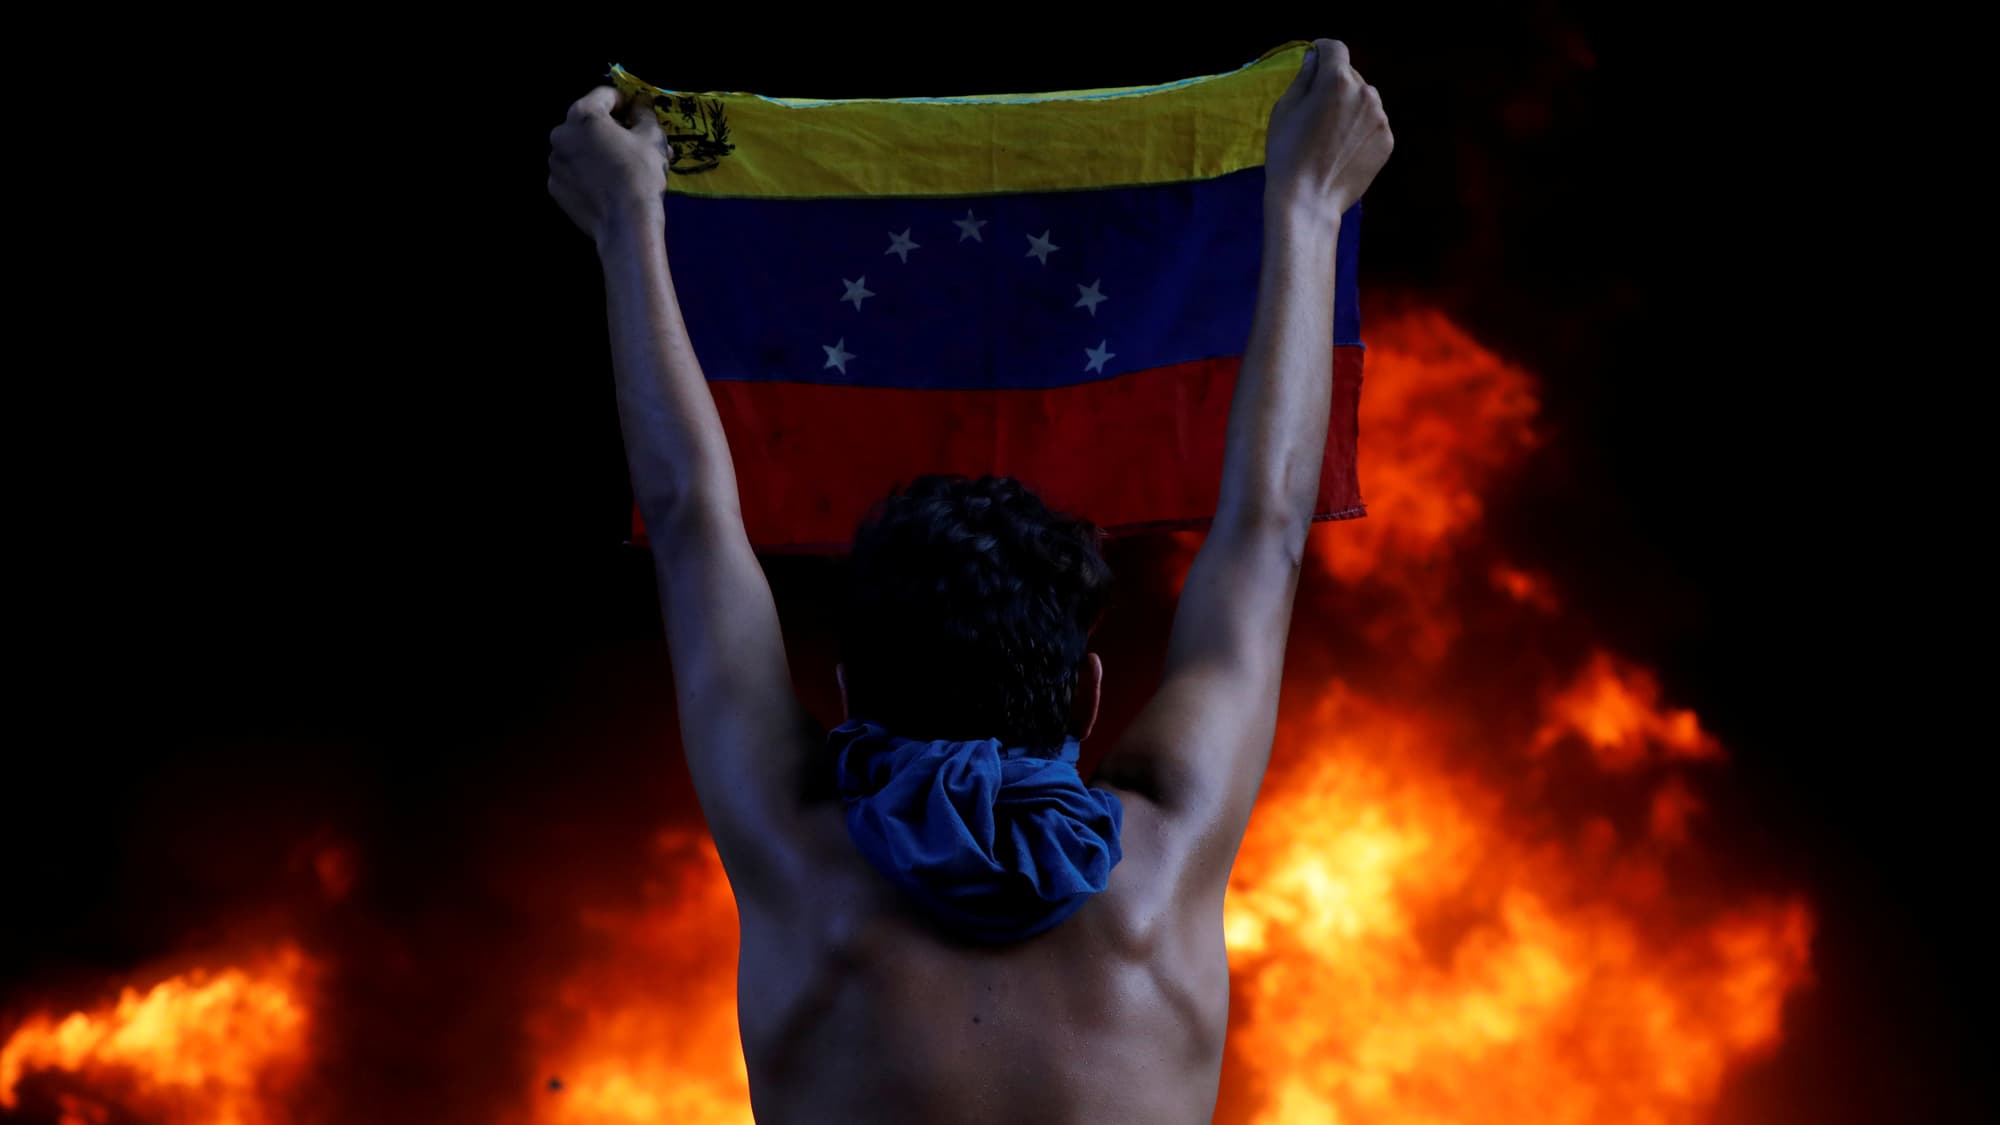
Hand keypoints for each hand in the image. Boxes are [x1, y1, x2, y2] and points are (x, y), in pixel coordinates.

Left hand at [549, 86, 671, 246]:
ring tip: (623, 168)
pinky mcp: (555, 187)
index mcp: (584, 115)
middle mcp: (561, 134)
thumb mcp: (652, 138)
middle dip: (612, 129)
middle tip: (635, 144)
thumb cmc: (640, 174)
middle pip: (589, 122)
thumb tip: (641, 104)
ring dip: (599, 151)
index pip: (605, 95)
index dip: (626, 102)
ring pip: (580, 148)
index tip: (639, 114)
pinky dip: (588, 173)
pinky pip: (574, 171)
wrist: (625, 225)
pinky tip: (607, 185)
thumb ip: (645, 113)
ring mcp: (555, 163)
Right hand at [1263, 39, 1392, 218]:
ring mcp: (1380, 118)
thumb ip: (1304, 77)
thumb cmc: (1288, 152)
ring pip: (1364, 100)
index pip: (1335, 48)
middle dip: (1335, 83)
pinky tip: (1342, 149)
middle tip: (1316, 109)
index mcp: (1337, 80)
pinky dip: (1360, 129)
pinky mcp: (1387, 141)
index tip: (1315, 58)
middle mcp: (1366, 92)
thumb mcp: (1285, 109)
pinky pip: (1372, 124)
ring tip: (1330, 133)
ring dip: (1350, 106)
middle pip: (1351, 75)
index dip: (1323, 49)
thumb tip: (1315, 57)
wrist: (1308, 199)